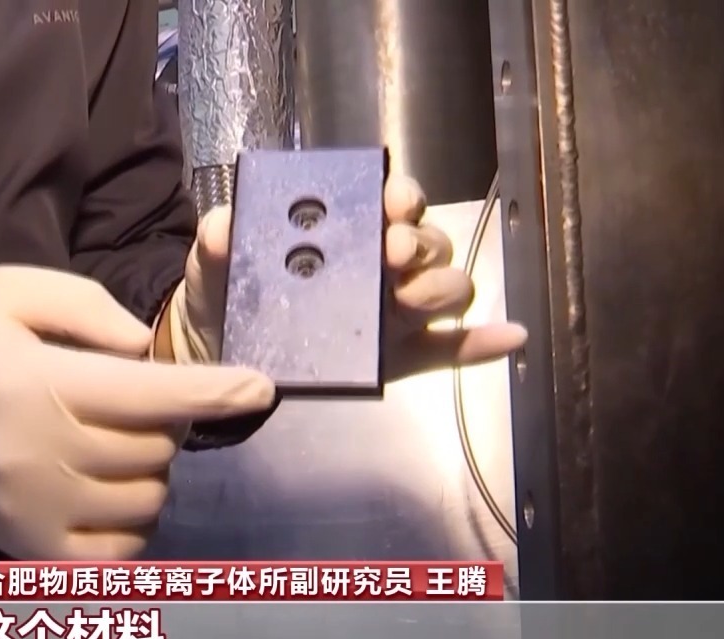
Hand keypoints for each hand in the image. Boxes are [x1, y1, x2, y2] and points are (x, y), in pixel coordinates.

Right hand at [0, 266, 274, 559]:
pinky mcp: (38, 551)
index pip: (147, 394)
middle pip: (157, 448)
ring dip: (149, 471)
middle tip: (125, 407)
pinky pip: (125, 547)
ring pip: (149, 499)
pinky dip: (132, 520)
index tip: (259, 388)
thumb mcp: (9, 294)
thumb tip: (143, 348)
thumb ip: (83, 304)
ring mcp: (41, 512)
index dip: (211, 392)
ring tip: (110, 448)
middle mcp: (42, 455)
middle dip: (163, 423)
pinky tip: (104, 491)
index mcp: (40, 385)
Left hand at [164, 175, 527, 380]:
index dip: (400, 196)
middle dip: (418, 241)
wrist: (220, 351)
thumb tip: (221, 228)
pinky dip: (484, 344)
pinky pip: (452, 349)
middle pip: (428, 242)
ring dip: (440, 286)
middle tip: (391, 253)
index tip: (387, 203)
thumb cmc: (229, 291)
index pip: (393, 201)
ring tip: (412, 298)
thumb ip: (220, 239)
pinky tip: (507, 339)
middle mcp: (385, 265)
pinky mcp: (402, 356)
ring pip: (446, 289)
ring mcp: (398, 312)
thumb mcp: (216, 260)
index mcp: (350, 230)